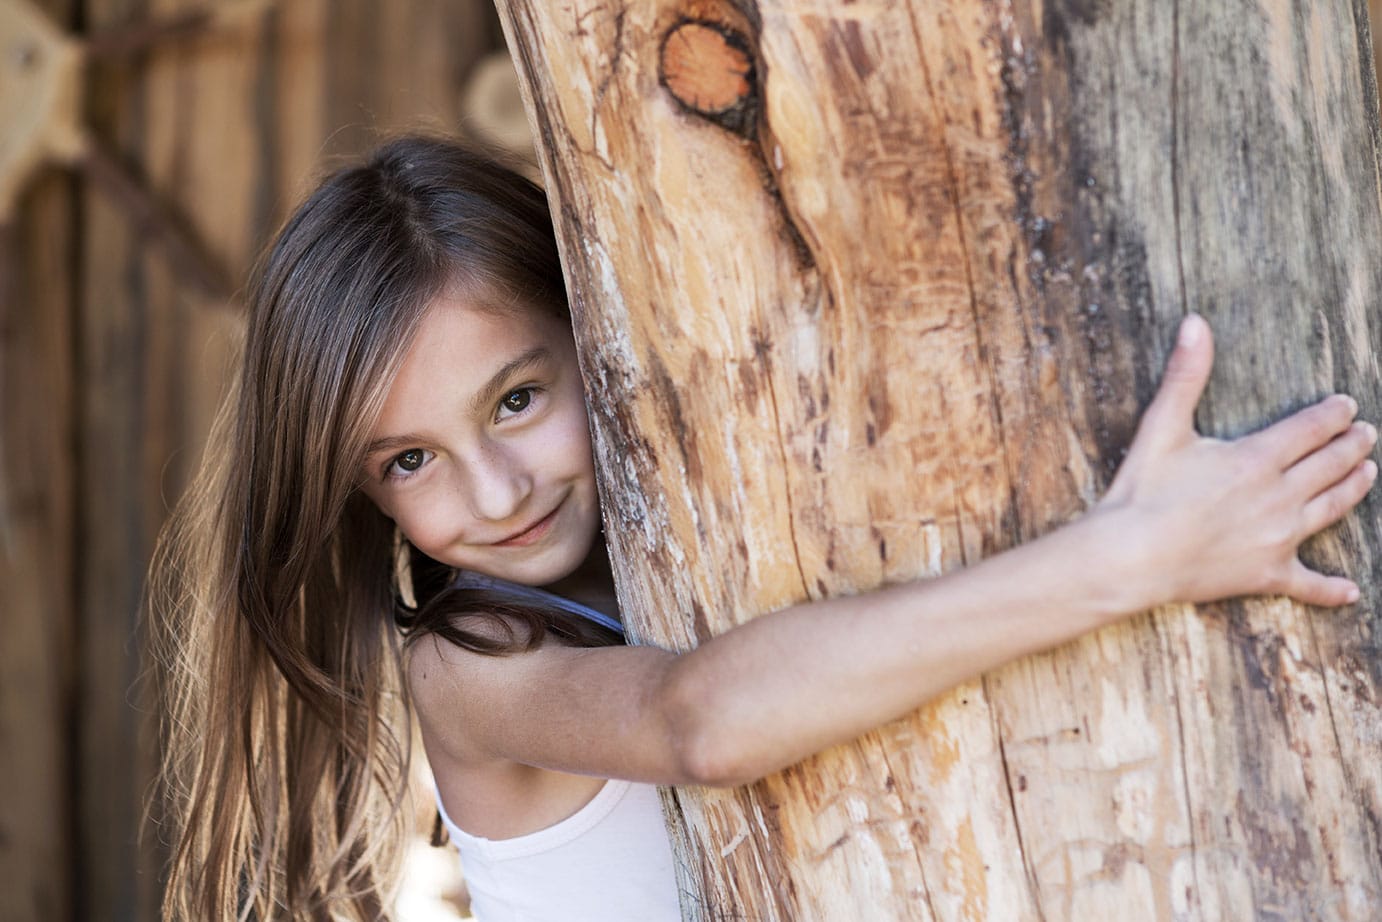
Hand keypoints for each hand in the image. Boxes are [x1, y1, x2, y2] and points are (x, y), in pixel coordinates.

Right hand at [1095, 313, 1376, 608]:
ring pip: (1331, 509)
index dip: (1333, 414)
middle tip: (1366, 434)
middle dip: (1352, 446)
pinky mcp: (1266, 574)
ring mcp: (1278, 537)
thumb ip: (1185, 374)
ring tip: (1368, 473)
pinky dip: (1330, 589)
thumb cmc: (1142, 492)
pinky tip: (1350, 591)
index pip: (1311, 429)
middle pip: (1330, 465)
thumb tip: (1195, 324)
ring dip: (1354, 488)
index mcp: (1257, 458)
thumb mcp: (1161, 426)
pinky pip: (1307, 583)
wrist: (1131, 556)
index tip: (1347, 405)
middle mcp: (1279, 496)